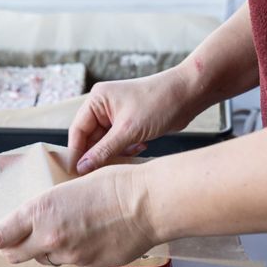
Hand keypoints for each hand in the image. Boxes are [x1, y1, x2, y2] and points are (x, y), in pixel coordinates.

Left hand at [0, 163, 155, 266]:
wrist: (148, 203)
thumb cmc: (113, 184)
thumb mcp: (67, 187)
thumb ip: (45, 209)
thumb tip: (33, 220)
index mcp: (40, 211)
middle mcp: (49, 238)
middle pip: (12, 255)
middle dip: (9, 246)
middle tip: (13, 237)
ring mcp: (70, 256)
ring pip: (44, 259)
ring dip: (45, 249)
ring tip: (63, 231)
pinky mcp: (89, 266)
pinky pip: (71, 263)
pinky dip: (72, 253)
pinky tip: (87, 237)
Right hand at [69, 66, 195, 174]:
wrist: (190, 93)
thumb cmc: (159, 103)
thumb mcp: (128, 131)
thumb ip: (103, 151)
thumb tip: (82, 167)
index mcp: (96, 101)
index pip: (77, 131)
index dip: (77, 153)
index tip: (77, 173)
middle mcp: (103, 107)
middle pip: (90, 139)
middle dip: (98, 155)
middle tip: (102, 173)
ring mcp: (116, 115)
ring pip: (105, 143)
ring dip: (115, 153)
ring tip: (128, 154)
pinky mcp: (129, 123)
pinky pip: (118, 143)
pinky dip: (126, 149)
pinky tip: (139, 147)